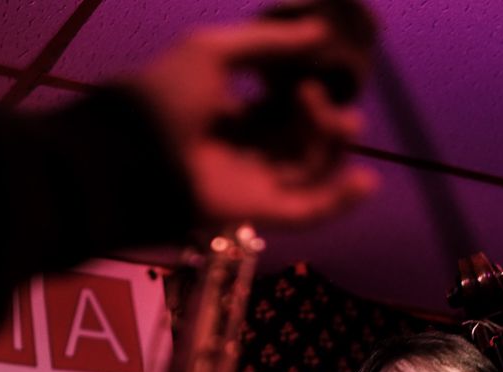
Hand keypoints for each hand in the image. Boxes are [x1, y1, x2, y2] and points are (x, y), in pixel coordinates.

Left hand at [131, 17, 377, 227]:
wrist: (136, 151)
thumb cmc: (167, 96)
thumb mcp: (213, 51)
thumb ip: (267, 42)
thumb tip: (321, 29)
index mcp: (233, 114)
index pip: (285, 107)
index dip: (312, 93)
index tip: (326, 73)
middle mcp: (246, 149)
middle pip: (303, 138)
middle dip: (328, 119)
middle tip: (331, 104)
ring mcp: (252, 183)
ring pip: (310, 169)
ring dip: (333, 148)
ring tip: (341, 124)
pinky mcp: (258, 211)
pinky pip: (306, 211)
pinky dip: (337, 201)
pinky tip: (366, 182)